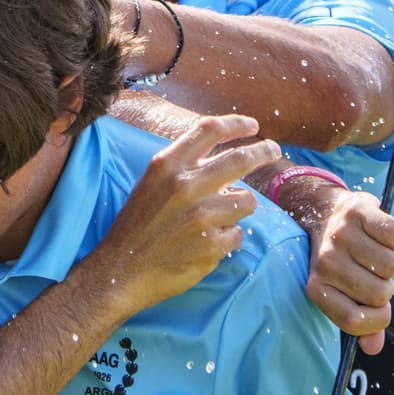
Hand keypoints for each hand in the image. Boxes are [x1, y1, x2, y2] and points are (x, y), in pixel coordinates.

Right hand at [84, 115, 279, 312]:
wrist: (120, 270)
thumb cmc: (136, 226)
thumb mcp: (151, 185)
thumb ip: (183, 168)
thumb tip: (223, 157)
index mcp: (167, 166)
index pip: (210, 130)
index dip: (236, 124)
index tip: (252, 126)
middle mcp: (185, 186)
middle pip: (240, 158)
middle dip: (263, 151)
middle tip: (272, 150)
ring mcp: (201, 216)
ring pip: (246, 201)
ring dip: (239, 208)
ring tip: (220, 218)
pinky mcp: (212, 245)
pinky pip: (238, 234)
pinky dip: (228, 238)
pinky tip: (208, 244)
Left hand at [300, 188, 393, 353]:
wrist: (321, 212)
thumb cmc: (340, 260)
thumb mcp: (343, 291)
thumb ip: (360, 321)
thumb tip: (373, 349)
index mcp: (317, 287)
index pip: (354, 321)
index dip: (376, 320)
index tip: (379, 309)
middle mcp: (325, 262)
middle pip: (379, 294)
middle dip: (384, 286)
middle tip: (370, 272)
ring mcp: (340, 235)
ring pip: (391, 266)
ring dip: (389, 259)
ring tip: (371, 250)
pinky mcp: (358, 211)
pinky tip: (377, 233)